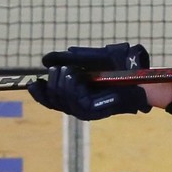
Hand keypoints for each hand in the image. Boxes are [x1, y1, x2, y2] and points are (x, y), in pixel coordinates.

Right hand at [28, 43, 151, 119]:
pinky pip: (75, 102)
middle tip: (61, 69)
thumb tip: (45, 60)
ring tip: (70, 71)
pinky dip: (71, 88)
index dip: (38, 93)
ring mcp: (87, 111)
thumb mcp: (90, 59)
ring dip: (61, 83)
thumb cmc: (119, 67)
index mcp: (75, 97)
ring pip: (62, 101)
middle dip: (52, 82)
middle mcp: (79, 107)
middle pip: (53, 101)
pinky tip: (73, 76)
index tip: (31, 82)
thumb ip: (69, 59)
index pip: (50, 101)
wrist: (140, 77)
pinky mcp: (95, 112)